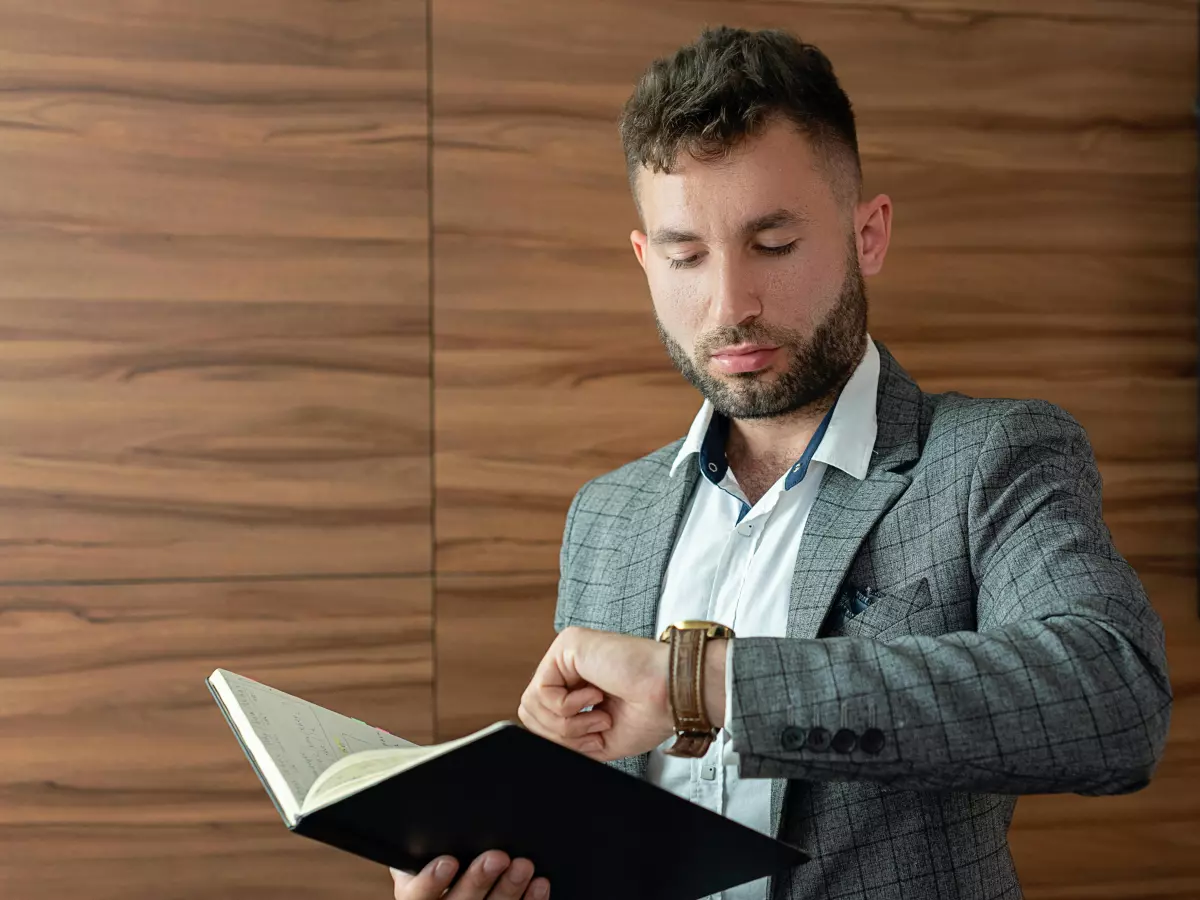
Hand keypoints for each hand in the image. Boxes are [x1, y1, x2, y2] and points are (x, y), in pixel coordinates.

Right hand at [390, 851, 548, 899]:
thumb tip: (433, 818)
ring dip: (509, 890)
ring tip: (523, 866)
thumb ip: (426, 843)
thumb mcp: (422, 855)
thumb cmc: (436, 861)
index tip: (447, 861)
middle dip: (478, 880)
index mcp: (417, 896)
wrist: (456, 887)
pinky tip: (539, 885)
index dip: (431, 881)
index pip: (418, 895)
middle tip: (497, 858)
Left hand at [517, 626, 726, 761]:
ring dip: (567, 722)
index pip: (540, 715)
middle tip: (596, 727)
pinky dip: (568, 707)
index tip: (592, 738)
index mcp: (577, 684)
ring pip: (532, 703)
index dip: (560, 737)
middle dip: (560, 733)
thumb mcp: (596, 738)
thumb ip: (565, 736)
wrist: (671, 695)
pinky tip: (596, 697)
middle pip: (530, 711)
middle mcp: (569, 666)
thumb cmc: (650, 712)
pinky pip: (541, 690)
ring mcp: (567, 653)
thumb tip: (536, 742)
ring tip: (599, 715)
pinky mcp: (568, 644)